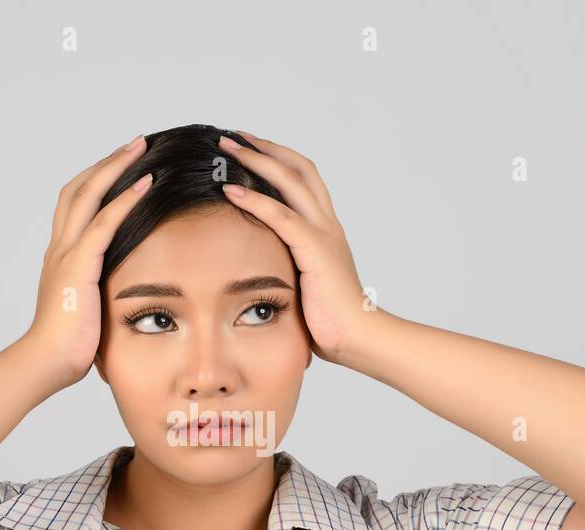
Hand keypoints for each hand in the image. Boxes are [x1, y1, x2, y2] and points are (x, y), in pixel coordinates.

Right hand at [22, 135, 153, 388]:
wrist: (45, 362)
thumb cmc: (66, 348)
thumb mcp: (85, 313)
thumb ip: (98, 296)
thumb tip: (117, 300)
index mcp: (61, 258)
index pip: (75, 207)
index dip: (96, 182)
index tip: (122, 166)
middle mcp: (59, 248)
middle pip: (78, 189)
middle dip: (107, 163)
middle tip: (135, 144)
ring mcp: (66, 254)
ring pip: (88, 195)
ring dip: (116, 167)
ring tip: (141, 148)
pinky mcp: (78, 266)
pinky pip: (104, 223)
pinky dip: (125, 200)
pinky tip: (146, 184)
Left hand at [217, 131, 371, 365]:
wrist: (358, 337)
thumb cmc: (331, 321)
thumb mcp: (306, 285)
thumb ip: (290, 267)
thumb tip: (264, 269)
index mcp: (326, 230)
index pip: (303, 179)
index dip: (277, 159)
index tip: (249, 148)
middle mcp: (327, 224)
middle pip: (298, 168)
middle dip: (263, 148)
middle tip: (232, 136)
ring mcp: (323, 234)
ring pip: (290, 181)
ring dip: (255, 161)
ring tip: (226, 149)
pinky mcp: (315, 250)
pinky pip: (281, 216)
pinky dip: (254, 200)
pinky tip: (229, 191)